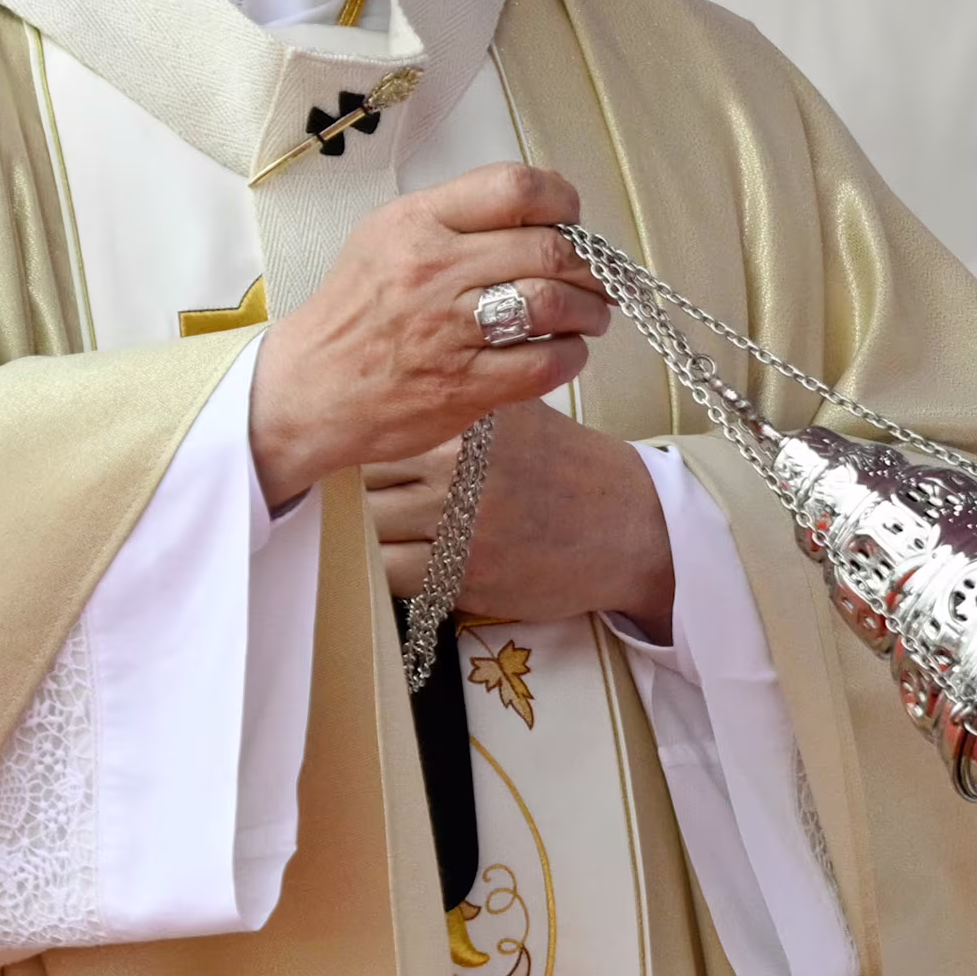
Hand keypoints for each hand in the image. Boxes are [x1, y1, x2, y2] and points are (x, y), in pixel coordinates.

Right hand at [249, 165, 604, 510]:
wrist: (307, 387)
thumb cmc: (356, 310)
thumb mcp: (387, 237)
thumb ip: (457, 217)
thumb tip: (541, 209)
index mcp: (417, 223)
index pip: (514, 187)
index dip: (562, 201)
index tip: (572, 219)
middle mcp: (433, 270)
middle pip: (548, 248)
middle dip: (590, 265)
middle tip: (597, 278)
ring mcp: (448, 330)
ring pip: (553, 303)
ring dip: (590, 310)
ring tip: (590, 316)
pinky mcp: (463, 386)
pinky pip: (545, 363)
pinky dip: (572, 355)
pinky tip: (566, 352)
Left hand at [368, 398, 675, 639]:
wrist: (630, 527)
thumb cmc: (562, 466)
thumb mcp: (514, 411)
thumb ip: (451, 403)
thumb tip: (366, 403)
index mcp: (468, 411)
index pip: (373, 422)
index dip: (352, 440)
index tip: (346, 449)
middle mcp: (459, 459)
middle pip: (357, 473)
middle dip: (348, 486)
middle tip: (354, 493)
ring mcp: (459, 518)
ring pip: (363, 524)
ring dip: (360, 529)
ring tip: (380, 524)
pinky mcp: (462, 572)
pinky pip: (384, 570)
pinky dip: (381, 567)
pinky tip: (404, 555)